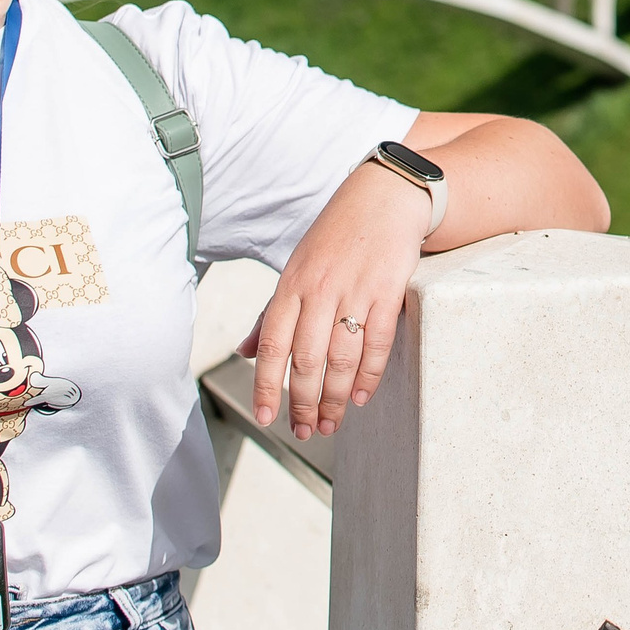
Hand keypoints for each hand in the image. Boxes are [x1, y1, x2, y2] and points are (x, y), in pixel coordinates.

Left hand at [243, 159, 434, 440]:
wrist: (383, 198)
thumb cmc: (336, 238)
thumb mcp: (296, 269)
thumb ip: (272, 314)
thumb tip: (242, 353)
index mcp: (291, 285)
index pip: (271, 344)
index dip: (266, 385)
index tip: (266, 419)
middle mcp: (318, 289)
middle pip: (305, 359)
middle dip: (303, 402)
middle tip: (305, 431)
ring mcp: (354, 290)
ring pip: (340, 358)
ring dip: (334, 398)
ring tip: (330, 423)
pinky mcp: (387, 290)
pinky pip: (376, 343)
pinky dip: (368, 375)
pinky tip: (360, 396)